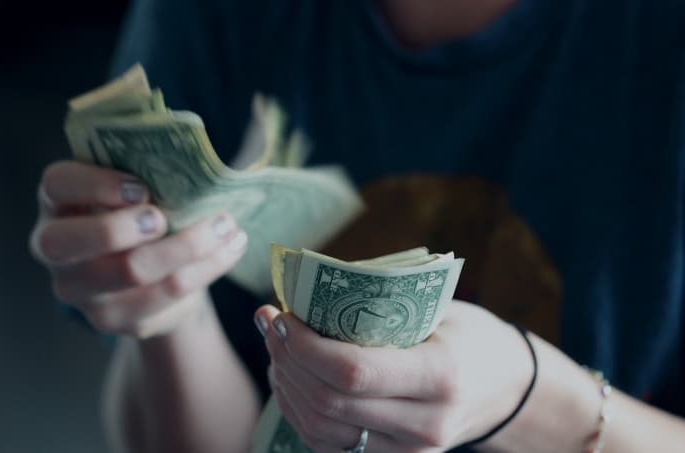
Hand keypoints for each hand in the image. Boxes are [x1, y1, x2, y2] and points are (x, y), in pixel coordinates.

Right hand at [30, 160, 247, 337]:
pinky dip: (206, 268)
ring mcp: (81, 290)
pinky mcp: (115, 319)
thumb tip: (191, 163)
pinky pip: (165, 295)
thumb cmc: (140, 212)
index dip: (95, 184)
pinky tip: (230, 248)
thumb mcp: (134, 187)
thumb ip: (145, 172)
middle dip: (122, 227)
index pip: (57, 184)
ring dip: (187, 246)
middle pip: (70, 242)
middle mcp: (55, 249)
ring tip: (226, 226)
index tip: (140, 187)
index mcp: (58, 202)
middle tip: (164, 218)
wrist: (151, 273)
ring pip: (130, 271)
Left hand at [255, 301, 533, 452]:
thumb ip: (378, 306)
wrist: (506, 389)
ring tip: (277, 349)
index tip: (282, 316)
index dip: (304, 346)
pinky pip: (328, 445)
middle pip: (329, 403)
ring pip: (320, 430)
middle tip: (270, 325)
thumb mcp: (437, 310)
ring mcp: (409, 452)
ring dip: (286, 386)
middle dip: (286, 360)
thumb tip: (305, 295)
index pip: (353, 372)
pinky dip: (300, 410)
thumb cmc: (468, 336)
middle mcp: (425, 424)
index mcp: (440, 375)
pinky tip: (291, 378)